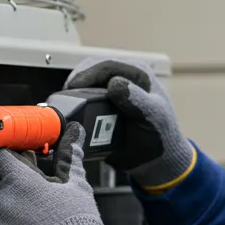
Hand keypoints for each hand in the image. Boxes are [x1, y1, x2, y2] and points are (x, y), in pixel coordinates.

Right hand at [64, 56, 194, 191]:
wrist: (156, 159)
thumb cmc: (160, 137)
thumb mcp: (153, 117)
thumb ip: (137, 100)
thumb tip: (115, 83)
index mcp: (138, 73)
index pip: (107, 65)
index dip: (87, 74)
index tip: (72, 87)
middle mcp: (123, 75)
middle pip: (91, 69)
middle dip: (76, 81)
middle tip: (64, 97)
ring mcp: (111, 88)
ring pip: (85, 81)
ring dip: (73, 91)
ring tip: (64, 104)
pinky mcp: (103, 101)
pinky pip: (84, 96)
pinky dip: (75, 101)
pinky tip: (70, 110)